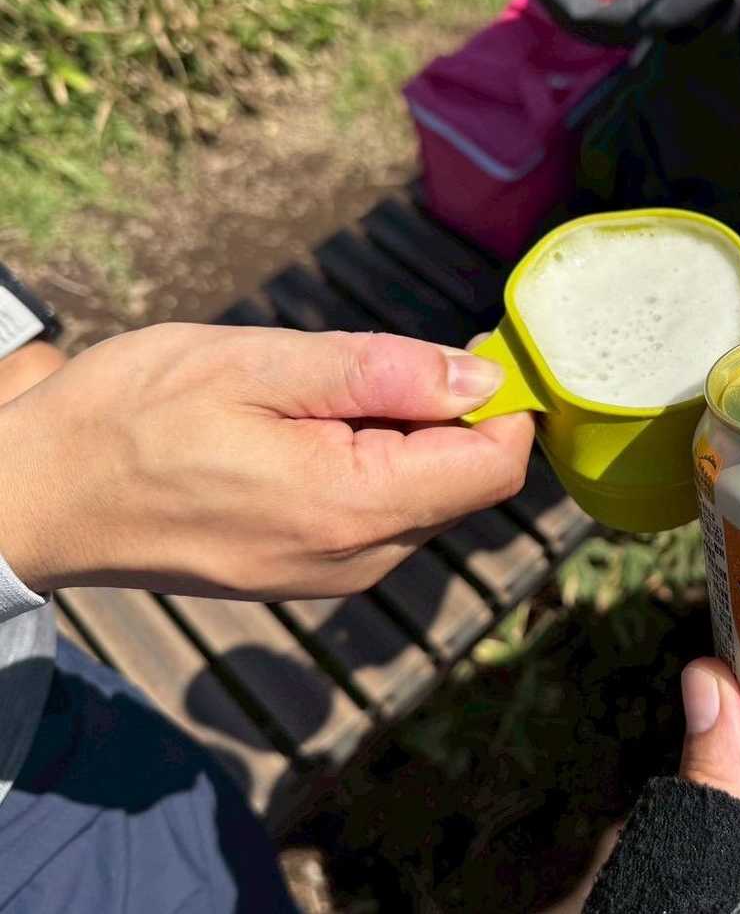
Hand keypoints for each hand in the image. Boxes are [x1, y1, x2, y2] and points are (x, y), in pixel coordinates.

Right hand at [0, 323, 533, 597]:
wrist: (34, 498)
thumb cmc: (131, 417)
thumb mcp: (256, 364)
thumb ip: (382, 374)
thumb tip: (481, 381)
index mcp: (352, 507)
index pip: (494, 467)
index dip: (503, 403)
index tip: (468, 352)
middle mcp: (357, 560)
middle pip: (464, 483)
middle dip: (444, 417)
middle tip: (363, 368)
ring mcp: (332, 577)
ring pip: (423, 499)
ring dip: (399, 440)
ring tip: (310, 402)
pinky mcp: (307, 574)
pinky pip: (378, 517)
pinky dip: (367, 467)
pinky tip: (297, 436)